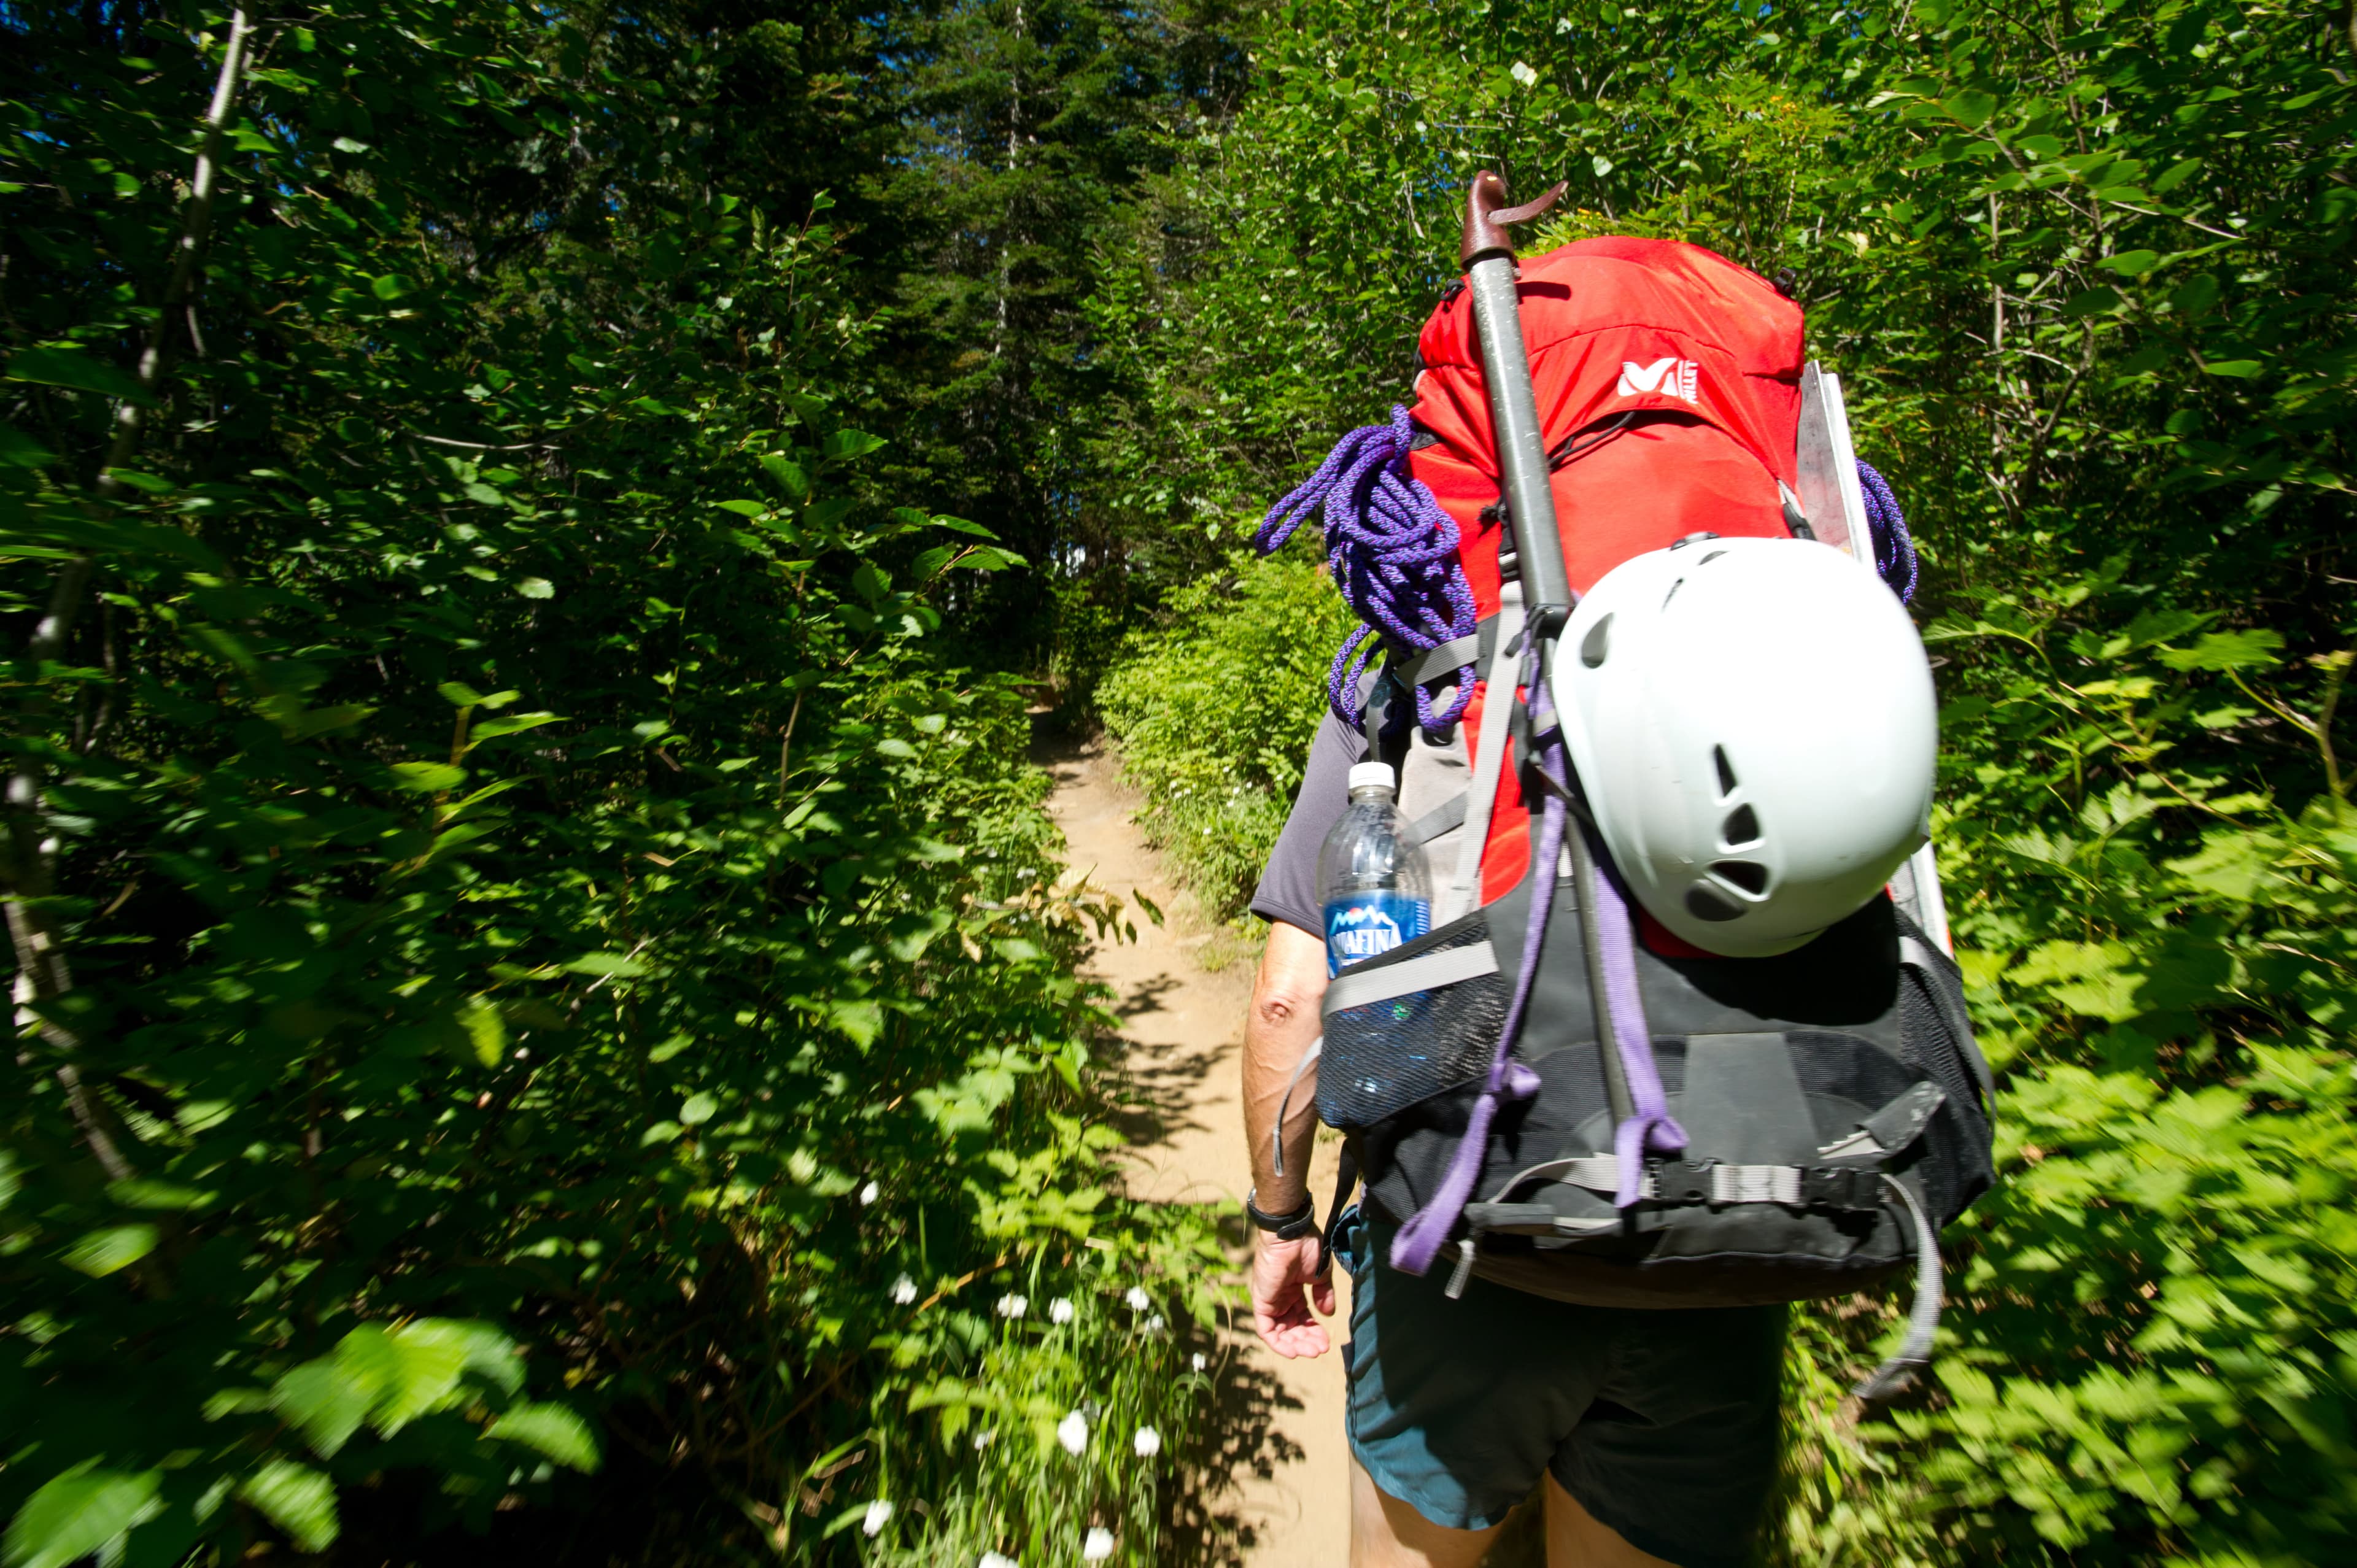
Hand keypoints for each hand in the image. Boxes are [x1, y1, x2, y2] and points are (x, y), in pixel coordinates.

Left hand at [1250, 1227, 1335, 1358]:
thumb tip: (1328, 1315)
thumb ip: (1324, 1295)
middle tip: (1321, 1349)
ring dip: (1296, 1345)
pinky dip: (1278, 1343)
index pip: (1303, 1318)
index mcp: (1294, 1290)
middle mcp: (1281, 1297)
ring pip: (1280, 1333)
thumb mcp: (1320, 1275)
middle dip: (1307, 1341)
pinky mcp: (1261, 1302)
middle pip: (1292, 1328)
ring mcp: (1270, 1300)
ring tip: (1313, 1351)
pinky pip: (1266, 1330)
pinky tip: (1294, 1351)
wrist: (1291, 1234)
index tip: (1327, 1342)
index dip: (1315, 1331)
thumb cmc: (1306, 1247)